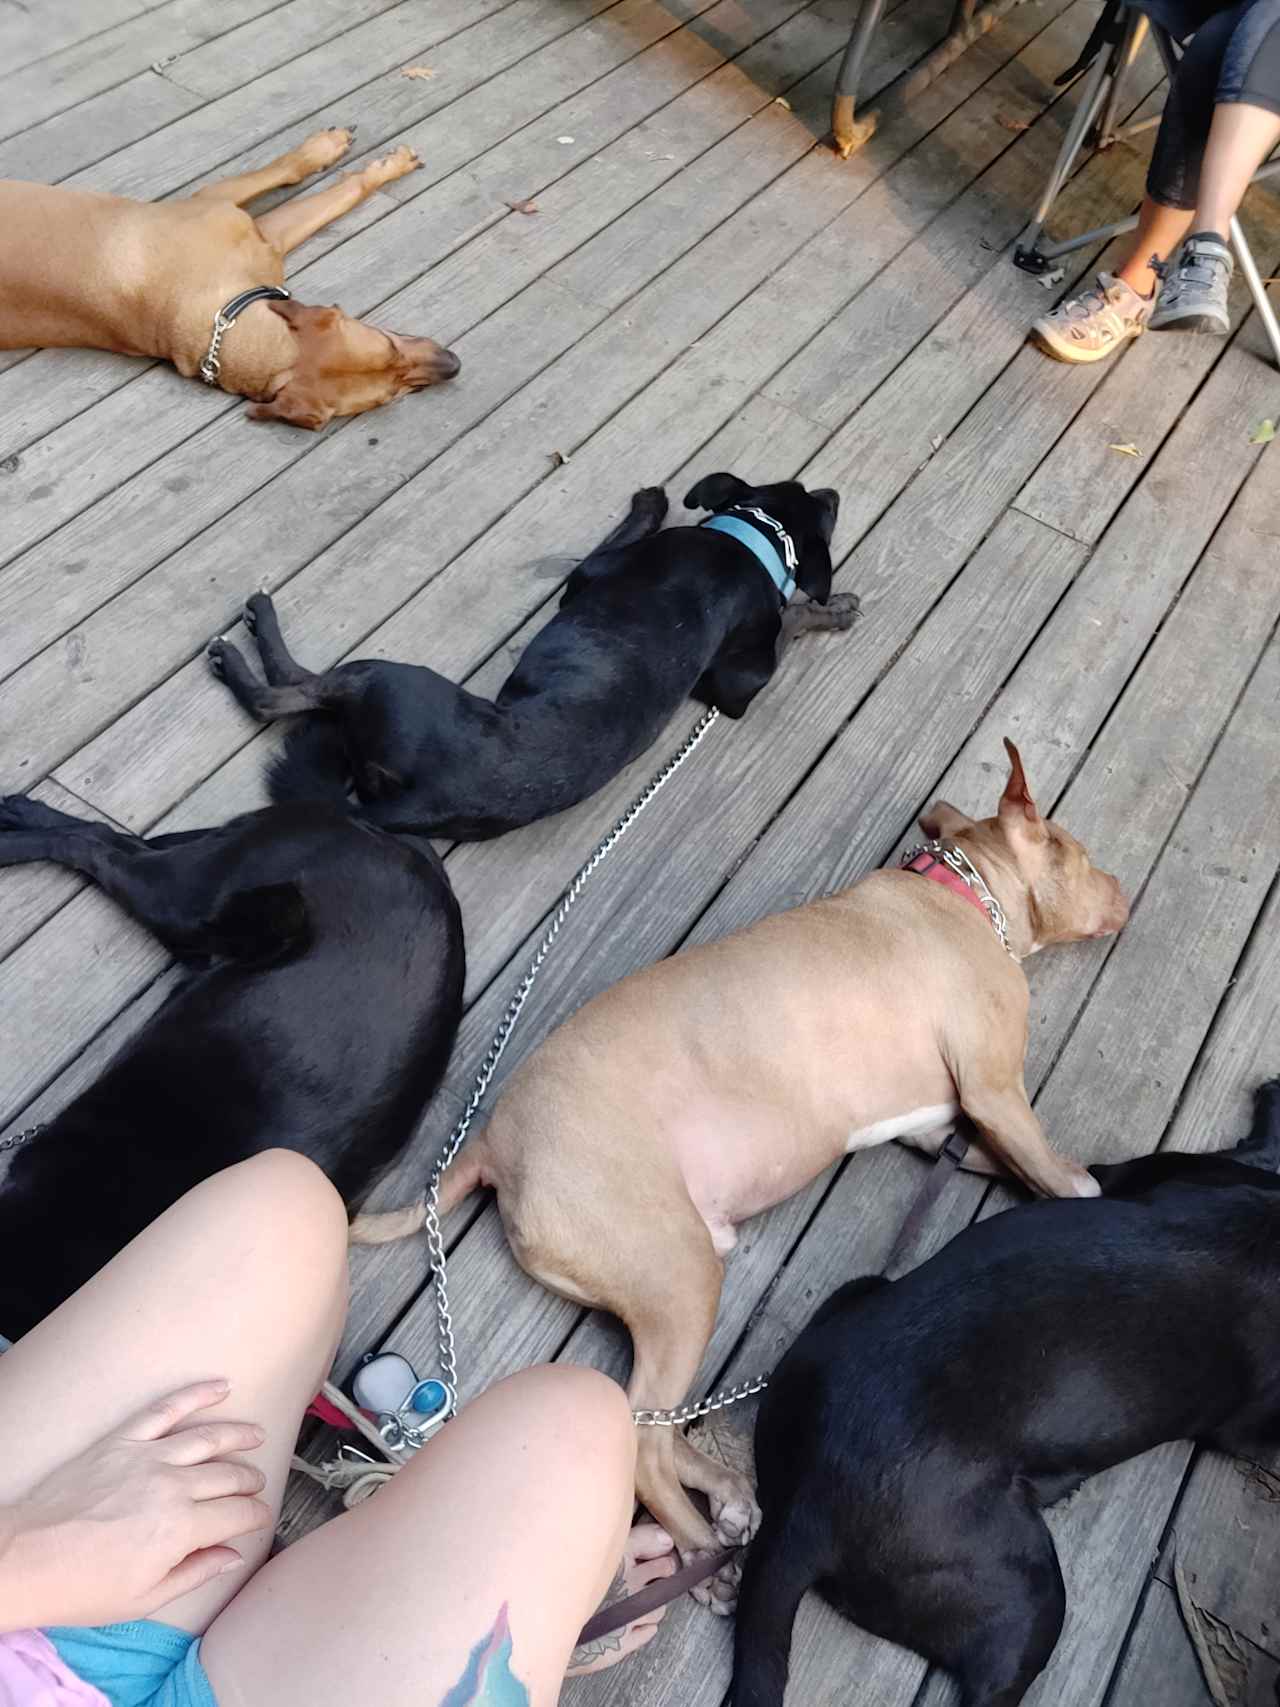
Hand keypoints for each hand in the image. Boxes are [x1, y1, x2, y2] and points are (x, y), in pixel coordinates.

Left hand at [0, 1380, 270, 1630]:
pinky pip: (166, 1410)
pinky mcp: (123, 1440)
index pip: (237, 1514)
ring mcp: (147, 1458)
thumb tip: (233, 1556)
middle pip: (228, 1476)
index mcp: (181, 1529)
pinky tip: (220, 1387)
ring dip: (238, 1435)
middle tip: (259, 1484)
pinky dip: (196, 1395)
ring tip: (257, 1435)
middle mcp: (172, 1487)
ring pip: (208, 1438)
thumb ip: (195, 1572)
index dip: (257, 1516)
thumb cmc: (80, 1587)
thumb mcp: (144, 1599)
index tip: (262, 1517)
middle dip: (251, 1481)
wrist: (25, 1558)